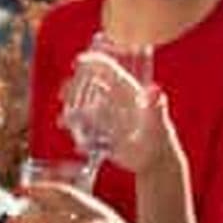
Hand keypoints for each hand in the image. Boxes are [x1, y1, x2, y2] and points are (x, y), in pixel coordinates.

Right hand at [61, 55, 174, 176]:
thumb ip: (157, 109)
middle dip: (74, 86)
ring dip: (71, 109)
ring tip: (63, 121)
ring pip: (85, 106)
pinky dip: (75, 127)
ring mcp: (108, 116)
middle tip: (63, 94)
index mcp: (128, 92)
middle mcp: (116, 100)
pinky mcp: (103, 131)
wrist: (154, 160)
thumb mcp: (158, 124)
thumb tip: (156, 91)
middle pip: (91, 86)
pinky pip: (85, 126)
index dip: (95, 63)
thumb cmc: (159, 140)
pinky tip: (69, 134)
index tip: (78, 61)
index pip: (110, 71)